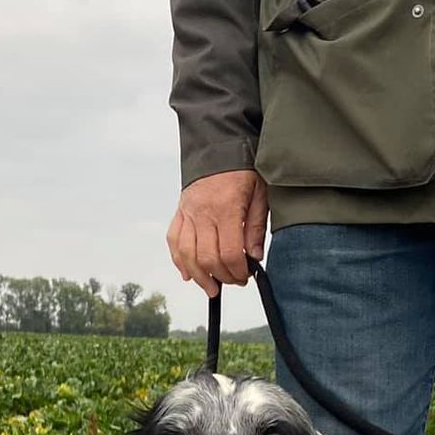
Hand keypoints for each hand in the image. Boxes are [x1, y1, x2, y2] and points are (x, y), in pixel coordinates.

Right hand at [167, 170, 268, 296]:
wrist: (219, 146)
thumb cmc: (244, 170)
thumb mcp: (260, 194)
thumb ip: (257, 227)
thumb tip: (255, 257)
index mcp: (226, 207)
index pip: (229, 252)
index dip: (238, 271)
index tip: (246, 275)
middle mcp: (203, 212)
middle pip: (207, 258)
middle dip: (222, 277)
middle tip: (235, 281)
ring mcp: (188, 212)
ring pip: (187, 254)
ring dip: (199, 276)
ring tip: (212, 288)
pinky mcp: (180, 212)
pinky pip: (174, 240)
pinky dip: (179, 260)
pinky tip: (188, 274)